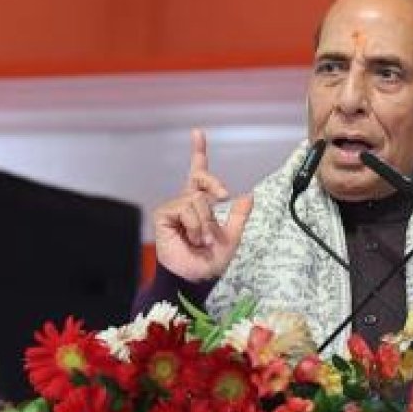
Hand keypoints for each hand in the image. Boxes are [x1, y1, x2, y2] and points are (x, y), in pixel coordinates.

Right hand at [153, 128, 252, 281]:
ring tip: (203, 239)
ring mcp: (174, 207)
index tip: (197, 132)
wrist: (197, 278)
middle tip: (223, 196)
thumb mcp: (233, 236)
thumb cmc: (212, 261)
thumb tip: (248, 194)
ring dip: (206, 222)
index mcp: (202, 204)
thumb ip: (239, 215)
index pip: (198, 174)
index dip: (197, 152)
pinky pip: (187, 208)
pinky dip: (196, 224)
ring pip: (198, 199)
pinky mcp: (164, 215)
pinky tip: (192, 238)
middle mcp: (186, 202)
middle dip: (214, 183)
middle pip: (201, 176)